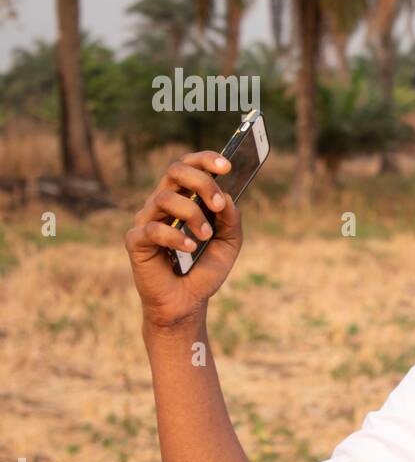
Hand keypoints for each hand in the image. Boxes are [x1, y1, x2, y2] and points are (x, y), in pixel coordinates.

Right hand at [124, 150, 242, 328]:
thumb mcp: (229, 242)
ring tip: (205, 236)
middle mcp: (163, 203)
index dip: (205, 160)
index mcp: (184, 197)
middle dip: (202, 182)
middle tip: (218, 205)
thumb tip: (227, 196)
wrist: (187, 301)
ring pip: (165, 197)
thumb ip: (232, 219)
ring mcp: (147, 220)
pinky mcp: (135, 240)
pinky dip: (176, 237)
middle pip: (175, 171)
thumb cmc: (204, 268)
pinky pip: (152, 228)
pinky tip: (190, 248)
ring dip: (193, 215)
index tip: (228, 166)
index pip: (188, 165)